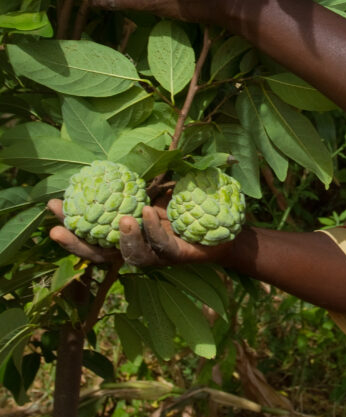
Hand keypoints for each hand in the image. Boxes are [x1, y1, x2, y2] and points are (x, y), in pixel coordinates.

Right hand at [47, 200, 231, 268]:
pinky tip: (147, 212)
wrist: (223, 225)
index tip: (51, 205)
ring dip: (123, 238)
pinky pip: (162, 245)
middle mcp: (136, 251)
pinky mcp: (178, 257)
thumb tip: (108, 159)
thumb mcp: (157, 190)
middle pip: (101, 255)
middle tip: (58, 229)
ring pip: (132, 256)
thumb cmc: (186, 207)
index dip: (69, 224)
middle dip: (78, 244)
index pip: (91, 236)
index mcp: (125, 237)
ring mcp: (156, 257)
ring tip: (121, 219)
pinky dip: (153, 229)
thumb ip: (135, 183)